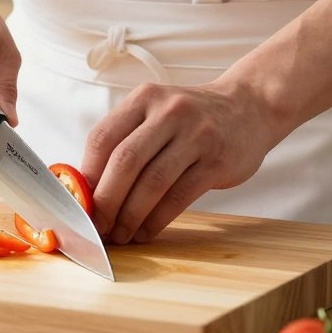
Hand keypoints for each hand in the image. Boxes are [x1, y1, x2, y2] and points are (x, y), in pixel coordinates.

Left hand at [80, 79, 284, 244]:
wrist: (250, 107)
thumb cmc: (191, 118)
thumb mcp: (156, 111)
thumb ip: (125, 139)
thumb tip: (88, 187)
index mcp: (144, 98)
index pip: (102, 137)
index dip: (87, 174)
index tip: (80, 202)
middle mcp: (168, 112)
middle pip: (124, 161)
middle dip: (106, 200)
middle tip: (97, 225)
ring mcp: (196, 135)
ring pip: (152, 182)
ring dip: (130, 215)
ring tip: (120, 234)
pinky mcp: (217, 161)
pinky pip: (179, 196)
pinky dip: (157, 219)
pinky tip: (146, 231)